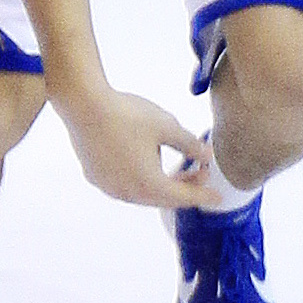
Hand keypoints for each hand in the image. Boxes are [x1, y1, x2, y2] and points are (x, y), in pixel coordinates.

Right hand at [56, 84, 223, 210]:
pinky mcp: (95, 177)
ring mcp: (109, 187)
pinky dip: (142, 179)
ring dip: (162, 183)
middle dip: (184, 187)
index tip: (217, 198)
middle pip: (163, 198)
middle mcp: (128, 193)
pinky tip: (145, 162)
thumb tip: (207, 156)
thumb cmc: (127, 115)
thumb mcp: (166, 126)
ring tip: (174, 166)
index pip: (183, 197)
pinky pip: (125, 185)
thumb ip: (190, 145)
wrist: (84, 105)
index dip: (202, 195)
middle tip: (201, 172)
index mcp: (149, 184)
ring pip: (143, 193)